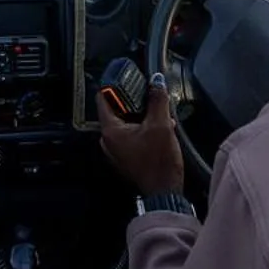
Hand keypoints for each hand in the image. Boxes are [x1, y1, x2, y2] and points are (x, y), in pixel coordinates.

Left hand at [98, 72, 182, 195]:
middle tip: (147, 93)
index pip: (103, 98)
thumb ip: (157, 100)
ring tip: (158, 110)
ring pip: (125, 122)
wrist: (165, 192)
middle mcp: (108, 141)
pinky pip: (130, 135)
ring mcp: (116, 150)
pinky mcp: (127, 157)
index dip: (114, 85)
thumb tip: (156, 81)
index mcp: (110, 131)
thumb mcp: (161, 124)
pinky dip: (142, 127)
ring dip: (141, 114)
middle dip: (133, 100)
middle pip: (115, 110)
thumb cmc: (159, 161)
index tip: (127, 77)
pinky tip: (159, 126)